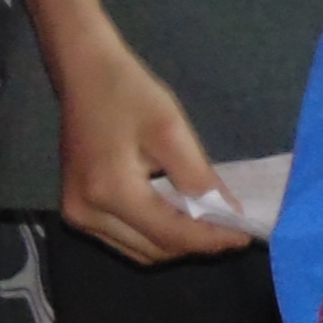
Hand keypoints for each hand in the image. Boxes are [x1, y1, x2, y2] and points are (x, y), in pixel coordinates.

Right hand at [52, 27, 251, 264]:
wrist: (83, 71)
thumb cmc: (128, 92)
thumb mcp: (171, 130)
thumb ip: (199, 178)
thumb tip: (230, 215)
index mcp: (110, 191)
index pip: (170, 234)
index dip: (211, 239)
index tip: (246, 235)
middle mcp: (86, 213)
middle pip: (155, 250)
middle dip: (195, 242)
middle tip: (229, 227)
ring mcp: (77, 215)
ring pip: (141, 251)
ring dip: (175, 242)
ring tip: (205, 222)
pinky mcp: (77, 211)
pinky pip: (124, 240)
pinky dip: (153, 235)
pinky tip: (173, 215)